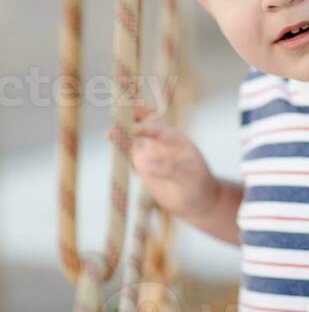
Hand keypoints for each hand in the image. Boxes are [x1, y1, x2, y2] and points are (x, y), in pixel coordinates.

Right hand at [106, 103, 218, 220]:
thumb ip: (168, 168)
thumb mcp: (187, 177)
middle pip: (144, 121)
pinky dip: (118, 147)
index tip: (130, 129)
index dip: (143, 127)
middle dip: (132, 114)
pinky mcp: (141, 164)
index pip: (156, 128)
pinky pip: (127, 153)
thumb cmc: (197, 185)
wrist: (196, 201)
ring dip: (121, 131)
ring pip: (133, 136)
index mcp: (175, 139)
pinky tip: (110, 145)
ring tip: (108, 133)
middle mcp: (160, 141)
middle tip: (118, 110)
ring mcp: (150, 152)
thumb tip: (145, 164)